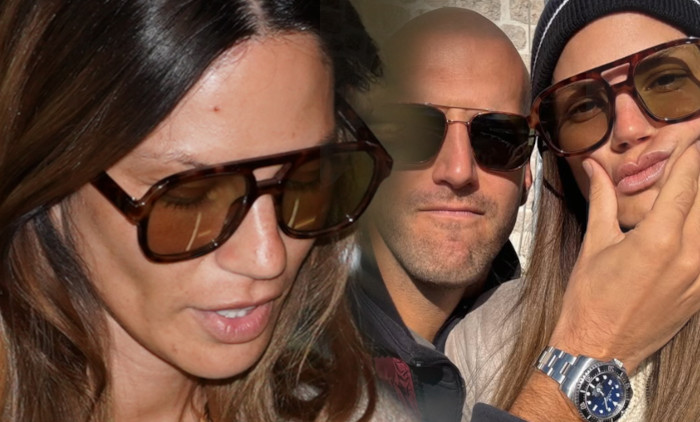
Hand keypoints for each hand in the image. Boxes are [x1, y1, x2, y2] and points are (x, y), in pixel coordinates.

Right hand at [509, 142, 699, 421]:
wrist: (599, 349)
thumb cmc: (589, 297)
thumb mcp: (596, 243)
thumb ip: (603, 200)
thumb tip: (594, 167)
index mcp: (657, 238)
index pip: (685, 183)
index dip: (691, 155)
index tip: (694, 135)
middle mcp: (688, 254)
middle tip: (696, 156)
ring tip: (691, 193)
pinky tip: (693, 224)